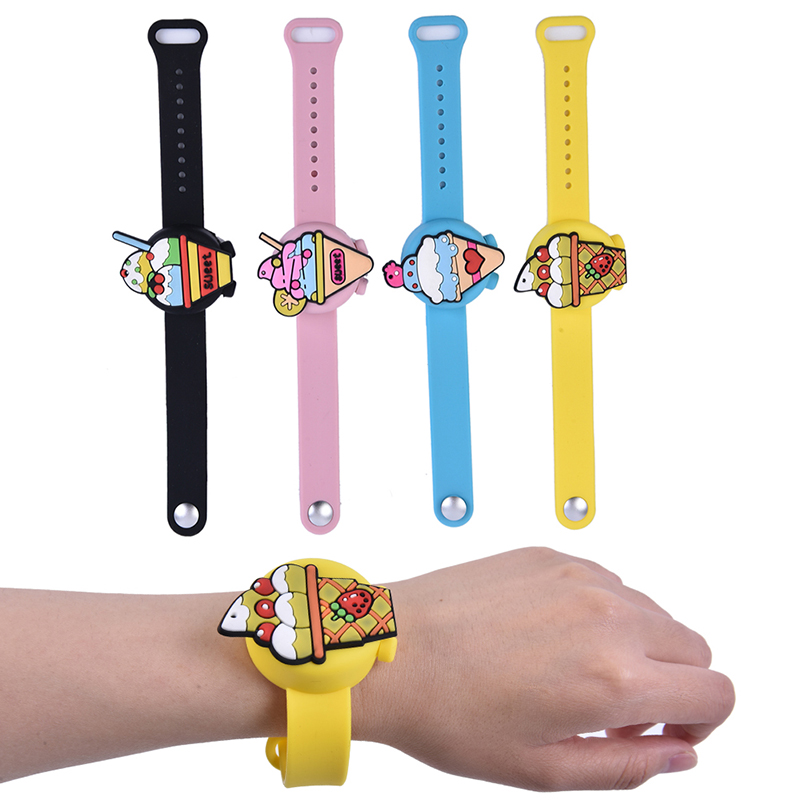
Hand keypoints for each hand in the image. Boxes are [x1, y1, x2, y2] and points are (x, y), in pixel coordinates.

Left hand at [354, 547, 733, 790]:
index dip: (703, 722)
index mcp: (613, 677)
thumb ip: (627, 767)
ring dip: (637, 644)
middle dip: (674, 683)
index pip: (714, 692)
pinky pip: (605, 582)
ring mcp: (577, 576)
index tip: (668, 731)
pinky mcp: (548, 555)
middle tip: (620, 710)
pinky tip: (550, 636)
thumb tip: (677, 753)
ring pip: (650, 611)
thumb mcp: (543, 769)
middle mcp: (606, 615)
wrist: (390, 652)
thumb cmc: (450, 713)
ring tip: (577, 673)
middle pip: (693, 646)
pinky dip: (600, 611)